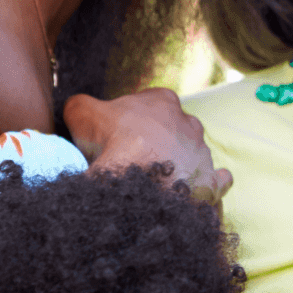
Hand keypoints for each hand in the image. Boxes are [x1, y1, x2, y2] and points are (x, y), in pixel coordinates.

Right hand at [64, 87, 231, 202]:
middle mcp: (189, 122)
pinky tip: (189, 191)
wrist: (140, 184)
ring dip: (175, 164)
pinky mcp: (210, 180)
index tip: (117, 135)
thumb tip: (78, 107)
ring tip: (152, 182)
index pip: (147, 104)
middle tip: (132, 160)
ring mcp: (202, 152)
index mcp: (162, 101)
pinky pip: (215, 180)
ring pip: (190, 154)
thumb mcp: (84, 114)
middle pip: (170, 129)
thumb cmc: (113, 143)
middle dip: (155, 142)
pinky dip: (204, 184)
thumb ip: (81, 106)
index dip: (130, 120)